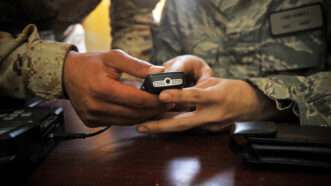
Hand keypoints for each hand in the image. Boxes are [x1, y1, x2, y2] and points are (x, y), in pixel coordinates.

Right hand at [63, 49, 165, 126]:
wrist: (66, 75)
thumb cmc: (91, 63)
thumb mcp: (114, 58)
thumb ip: (137, 66)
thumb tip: (160, 73)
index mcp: (102, 88)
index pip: (137, 99)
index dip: (155, 100)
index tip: (169, 96)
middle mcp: (97, 106)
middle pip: (135, 114)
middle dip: (155, 109)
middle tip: (169, 103)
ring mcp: (93, 117)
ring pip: (128, 121)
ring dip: (145, 116)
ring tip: (158, 107)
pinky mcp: (92, 123)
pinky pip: (118, 123)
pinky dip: (132, 118)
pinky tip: (141, 111)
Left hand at [137, 56, 277, 132]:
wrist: (253, 105)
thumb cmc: (235, 89)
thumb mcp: (216, 82)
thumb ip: (196, 88)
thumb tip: (174, 91)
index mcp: (217, 97)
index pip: (195, 96)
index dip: (178, 96)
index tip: (161, 96)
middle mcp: (213, 114)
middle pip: (184, 122)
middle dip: (161, 125)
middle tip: (141, 127)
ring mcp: (212, 125)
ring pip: (184, 127)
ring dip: (164, 126)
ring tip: (145, 126)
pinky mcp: (210, 130)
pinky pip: (190, 127)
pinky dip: (175, 124)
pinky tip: (162, 122)